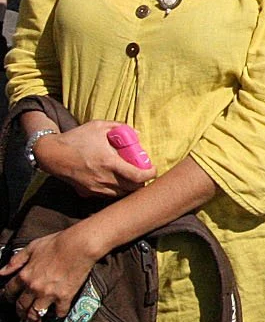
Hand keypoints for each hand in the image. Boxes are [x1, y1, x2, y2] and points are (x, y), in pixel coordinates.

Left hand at [0, 225, 99, 321]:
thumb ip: (16, 260)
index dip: (8, 297)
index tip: (10, 299)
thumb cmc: (58, 242)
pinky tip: (59, 312)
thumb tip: (2, 271)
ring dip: (34, 318)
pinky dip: (59, 313)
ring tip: (36, 321)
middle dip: (20, 312)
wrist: (80, 244)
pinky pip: (59, 311)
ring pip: (35, 313)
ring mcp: (49, 294)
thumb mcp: (33, 246)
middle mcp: (34, 288)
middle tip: (22, 314)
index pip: (9, 292)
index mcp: (25, 275)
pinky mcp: (64, 296)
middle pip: (21, 306)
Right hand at [34, 121, 155, 198]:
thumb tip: (138, 134)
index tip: (154, 169)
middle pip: (131, 189)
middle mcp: (103, 178)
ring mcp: (94, 188)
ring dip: (129, 188)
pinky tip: (117, 181)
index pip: (136, 176)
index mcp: (109, 162)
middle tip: (145, 173)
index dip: (150, 174)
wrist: (52, 154)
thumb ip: (120, 127)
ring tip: (132, 177)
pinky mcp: (87, 192)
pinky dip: (116, 191)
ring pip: (120, 195)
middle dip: (142, 182)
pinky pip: (107, 196)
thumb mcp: (100, 126)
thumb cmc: (77, 138)